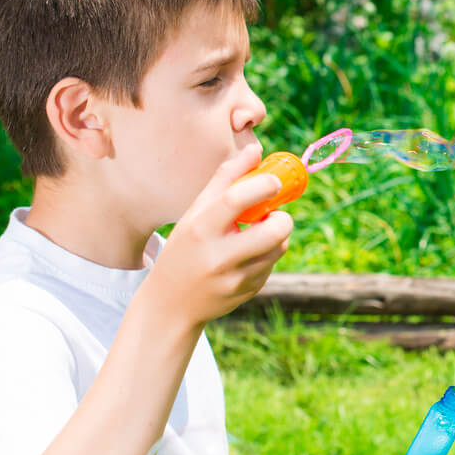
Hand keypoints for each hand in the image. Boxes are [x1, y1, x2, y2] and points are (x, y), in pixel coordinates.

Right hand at [144, 143, 292, 330]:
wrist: (171, 304)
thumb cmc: (185, 248)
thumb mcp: (195, 213)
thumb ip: (225, 180)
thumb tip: (255, 150)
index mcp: (200, 229)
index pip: (237, 199)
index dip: (264, 185)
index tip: (274, 180)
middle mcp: (218, 256)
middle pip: (274, 230)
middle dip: (283, 216)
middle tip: (274, 212)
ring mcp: (235, 278)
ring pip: (279, 247)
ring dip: (277, 234)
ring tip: (256, 232)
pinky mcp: (248, 292)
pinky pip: (272, 264)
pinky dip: (267, 254)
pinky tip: (246, 256)